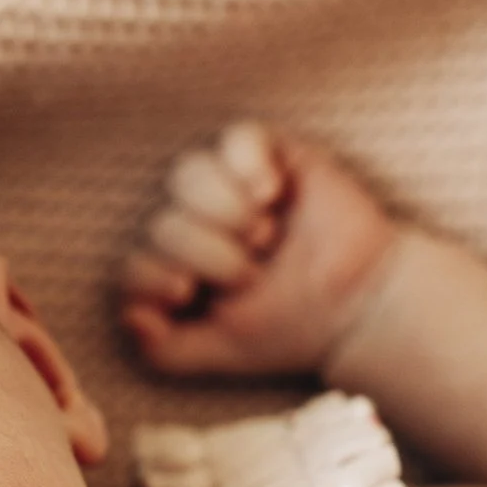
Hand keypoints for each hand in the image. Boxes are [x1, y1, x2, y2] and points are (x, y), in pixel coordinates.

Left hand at [119, 122, 403, 377]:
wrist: (358, 305)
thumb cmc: (289, 327)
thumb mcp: (221, 351)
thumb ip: (164, 349)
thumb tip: (128, 317)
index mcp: (175, 270)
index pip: (133, 261)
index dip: (151, 274)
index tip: (185, 291)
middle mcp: (194, 224)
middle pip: (161, 219)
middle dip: (205, 252)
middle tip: (250, 273)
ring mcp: (228, 186)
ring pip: (188, 171)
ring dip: (223, 209)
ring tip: (263, 234)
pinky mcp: (271, 156)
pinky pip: (238, 136)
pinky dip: (248, 163)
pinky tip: (272, 193)